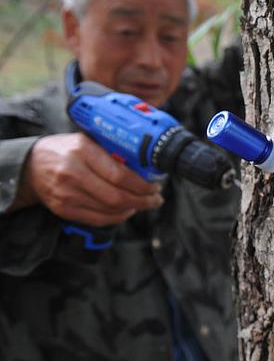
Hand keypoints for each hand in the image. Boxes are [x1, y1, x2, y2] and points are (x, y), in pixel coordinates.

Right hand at [19, 133, 163, 226]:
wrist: (30, 166)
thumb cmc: (65, 150)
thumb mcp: (87, 141)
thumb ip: (111, 152)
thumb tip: (145, 167)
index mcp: (82, 151)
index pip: (120, 175)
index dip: (142, 185)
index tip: (155, 186)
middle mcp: (73, 173)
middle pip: (117, 196)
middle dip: (143, 201)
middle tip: (156, 198)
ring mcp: (66, 194)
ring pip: (110, 210)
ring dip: (133, 209)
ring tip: (144, 203)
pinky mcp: (63, 209)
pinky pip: (98, 219)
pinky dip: (117, 217)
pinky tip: (126, 210)